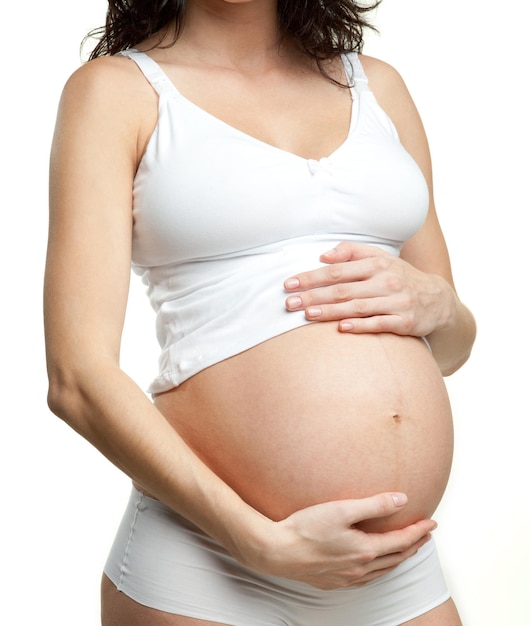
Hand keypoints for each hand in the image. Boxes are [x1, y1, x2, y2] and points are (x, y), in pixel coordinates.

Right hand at [248, 493, 435, 589]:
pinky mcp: (333, 582)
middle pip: (396, 558)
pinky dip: (380, 570)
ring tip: (407, 549)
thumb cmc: (306, 528)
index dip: (419, 531)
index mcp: (365, 551)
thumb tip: (402, 499)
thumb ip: (374, 504)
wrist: (276, 551)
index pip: (401, 541)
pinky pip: (367, 579)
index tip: (432, 522)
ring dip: (399, 559)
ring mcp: (346, 578)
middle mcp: (360, 569)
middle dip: (414, 545)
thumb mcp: (342, 510)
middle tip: (426, 534)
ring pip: (383, 572)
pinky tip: (375, 565)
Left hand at [284, 242, 455, 337]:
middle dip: (313, 296)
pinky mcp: (405, 322)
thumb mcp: (380, 258)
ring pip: (357, 307)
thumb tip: (323, 255)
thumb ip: (351, 252)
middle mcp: (387, 281)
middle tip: (289, 303)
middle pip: (343, 289)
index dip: (311, 277)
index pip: (337, 270)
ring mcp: (396, 301)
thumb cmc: (400, 277)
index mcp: (377, 264)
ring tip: (307, 315)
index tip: (289, 284)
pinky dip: (360, 326)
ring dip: (330, 311)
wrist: (438, 300)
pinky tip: (342, 329)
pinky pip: (379, 324)